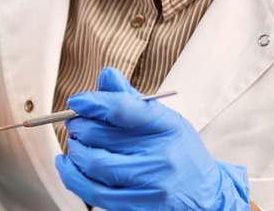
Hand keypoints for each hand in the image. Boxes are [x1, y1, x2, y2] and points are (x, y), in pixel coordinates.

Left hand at [55, 68, 249, 209]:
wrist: (205, 194)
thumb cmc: (177, 150)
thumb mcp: (164, 120)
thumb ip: (131, 100)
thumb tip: (107, 75)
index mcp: (167, 127)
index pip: (122, 108)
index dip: (92, 102)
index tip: (76, 101)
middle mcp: (161, 157)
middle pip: (100, 137)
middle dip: (79, 127)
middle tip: (75, 124)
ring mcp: (150, 186)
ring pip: (94, 165)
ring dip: (75, 151)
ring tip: (75, 144)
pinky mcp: (138, 207)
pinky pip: (95, 193)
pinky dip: (74, 176)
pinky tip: (67, 165)